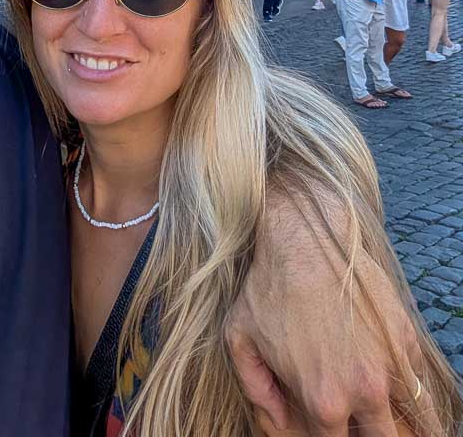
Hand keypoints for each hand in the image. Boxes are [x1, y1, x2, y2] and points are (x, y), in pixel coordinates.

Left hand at [227, 194, 434, 434]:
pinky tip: (380, 368)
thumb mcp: (240, 337)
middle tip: (353, 419)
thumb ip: (256, 389)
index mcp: (323, 400)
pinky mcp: (406, 338)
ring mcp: (391, 365)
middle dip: (366, 435)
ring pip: (411, 420)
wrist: (305, 236)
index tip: (321, 422)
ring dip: (394, 418)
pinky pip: (414, 378)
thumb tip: (276, 421)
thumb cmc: (267, 285)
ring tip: (375, 405)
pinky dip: (403, 382)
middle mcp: (364, 391)